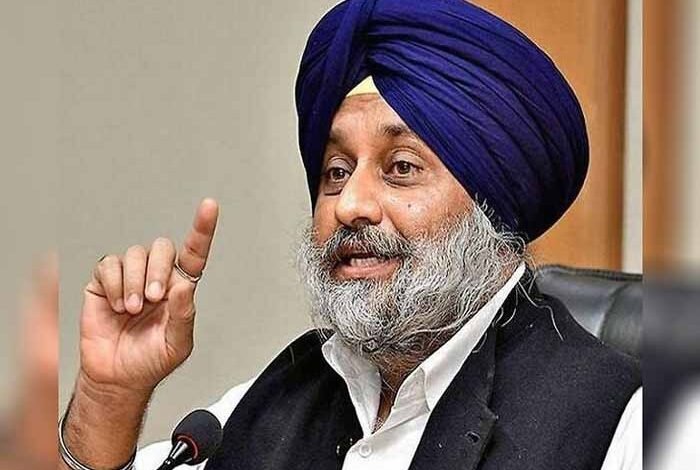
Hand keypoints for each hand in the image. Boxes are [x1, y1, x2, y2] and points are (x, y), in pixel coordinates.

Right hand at [78, 198, 218, 394]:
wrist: (117, 377)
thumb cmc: (151, 360)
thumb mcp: (178, 344)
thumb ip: (184, 314)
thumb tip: (184, 285)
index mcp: (179, 288)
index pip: (194, 254)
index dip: (202, 229)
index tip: (209, 206)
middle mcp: (156, 277)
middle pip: (162, 248)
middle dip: (158, 271)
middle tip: (153, 299)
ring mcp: (130, 277)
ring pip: (136, 253)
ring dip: (135, 281)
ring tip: (133, 309)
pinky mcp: (104, 282)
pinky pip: (109, 264)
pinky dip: (114, 284)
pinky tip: (118, 305)